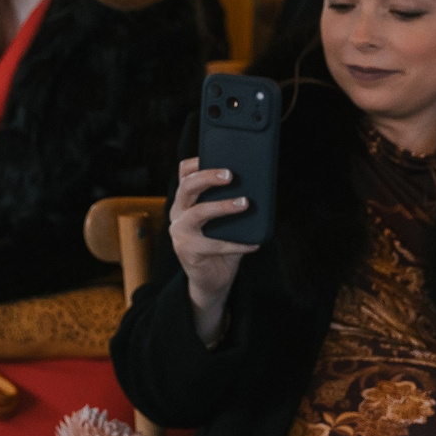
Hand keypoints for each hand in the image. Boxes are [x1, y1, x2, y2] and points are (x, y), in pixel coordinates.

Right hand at [170, 156, 254, 346]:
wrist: (211, 280)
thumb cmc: (220, 246)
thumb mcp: (225, 222)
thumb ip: (232, 205)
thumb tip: (256, 187)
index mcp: (185, 203)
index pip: (183, 175)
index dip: (195, 164)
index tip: (214, 156)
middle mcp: (178, 214)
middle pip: (186, 188)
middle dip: (208, 177)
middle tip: (230, 175)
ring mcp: (180, 233)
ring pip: (197, 212)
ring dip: (222, 206)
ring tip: (244, 203)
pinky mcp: (188, 251)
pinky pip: (216, 244)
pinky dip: (238, 244)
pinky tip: (254, 244)